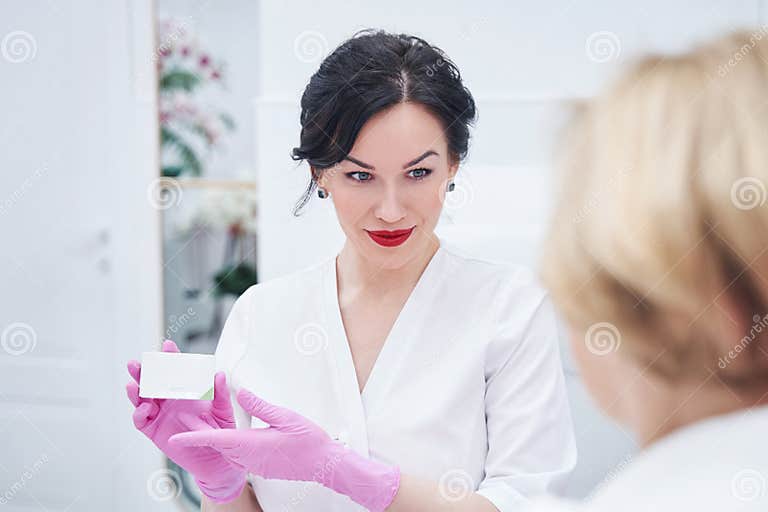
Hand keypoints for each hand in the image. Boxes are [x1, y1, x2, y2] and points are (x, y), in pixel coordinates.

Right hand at [125, 340, 246, 502]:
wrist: (216, 458)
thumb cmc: (221, 431)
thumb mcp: (223, 410)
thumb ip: (219, 393)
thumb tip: (219, 374)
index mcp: (185, 390)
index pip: (176, 370)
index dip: (171, 358)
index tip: (168, 346)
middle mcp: (169, 399)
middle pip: (152, 382)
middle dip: (144, 371)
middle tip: (137, 362)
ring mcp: (160, 414)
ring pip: (142, 399)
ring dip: (136, 390)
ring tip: (132, 383)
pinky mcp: (154, 431)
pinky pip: (142, 421)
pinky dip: (139, 413)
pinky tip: (144, 408)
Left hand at [168, 389, 400, 511]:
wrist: (323, 464)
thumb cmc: (308, 441)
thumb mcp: (284, 416)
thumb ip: (259, 405)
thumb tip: (239, 392)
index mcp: (250, 445)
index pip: (215, 440)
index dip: (193, 436)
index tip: (173, 437)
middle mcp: (247, 457)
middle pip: (218, 443)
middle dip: (201, 430)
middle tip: (186, 414)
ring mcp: (253, 464)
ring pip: (228, 449)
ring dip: (216, 436)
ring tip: (205, 420)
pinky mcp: (259, 466)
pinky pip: (239, 454)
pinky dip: (231, 443)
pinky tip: (232, 434)